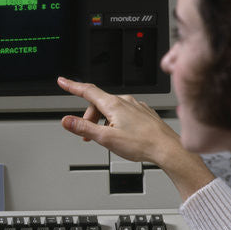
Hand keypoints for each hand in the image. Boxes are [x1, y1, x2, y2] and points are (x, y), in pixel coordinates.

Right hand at [57, 76, 213, 201]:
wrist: (167, 148)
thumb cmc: (142, 144)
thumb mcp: (106, 139)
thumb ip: (84, 128)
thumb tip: (66, 120)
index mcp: (114, 104)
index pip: (87, 91)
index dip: (72, 86)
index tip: (63, 81)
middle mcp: (125, 101)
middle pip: (98, 103)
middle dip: (89, 117)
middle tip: (88, 136)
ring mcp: (136, 106)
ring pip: (111, 109)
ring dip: (103, 121)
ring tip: (107, 139)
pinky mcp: (144, 113)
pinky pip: (124, 113)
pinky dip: (116, 122)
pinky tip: (122, 135)